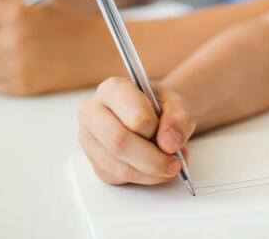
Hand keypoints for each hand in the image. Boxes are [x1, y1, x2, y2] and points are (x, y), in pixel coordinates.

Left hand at [0, 0, 118, 95]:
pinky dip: (1, 77)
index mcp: (15, 11)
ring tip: (10, 53)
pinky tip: (21, 67)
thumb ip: (2, 1)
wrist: (98, 50)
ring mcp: (17, 65)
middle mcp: (13, 38)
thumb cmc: (67, 23)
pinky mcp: (23, 87)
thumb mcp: (37, 0)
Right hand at [77, 76, 195, 185]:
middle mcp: (92, 112)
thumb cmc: (158, 106)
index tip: (169, 135)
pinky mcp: (94, 162)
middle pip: (119, 142)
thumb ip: (179, 119)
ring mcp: (89, 139)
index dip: (156, 129)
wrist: (150, 114)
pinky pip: (118, 178)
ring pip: (118, 166)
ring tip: (170, 166)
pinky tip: (155, 169)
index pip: (134, 114)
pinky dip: (143, 178)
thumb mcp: (176, 104)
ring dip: (150, 172)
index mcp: (112, 89)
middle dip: (153, 159)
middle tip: (175, 163)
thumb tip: (170, 144)